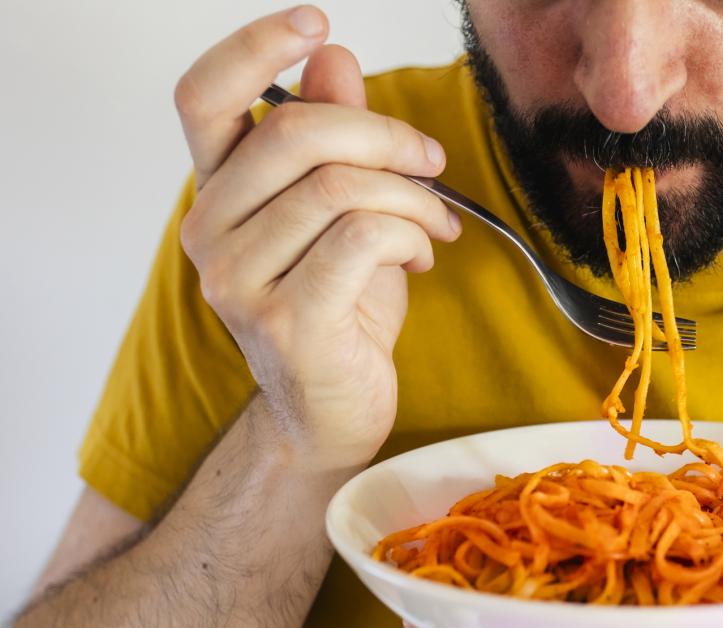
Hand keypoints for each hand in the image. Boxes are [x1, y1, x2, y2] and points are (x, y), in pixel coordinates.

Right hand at [174, 6, 461, 469]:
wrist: (333, 412)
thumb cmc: (339, 309)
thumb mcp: (341, 214)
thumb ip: (334, 140)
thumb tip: (332, 57)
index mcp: (218, 193)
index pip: (204, 98)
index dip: (255, 46)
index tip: (315, 20)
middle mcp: (211, 231)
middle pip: (296, 133)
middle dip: (387, 136)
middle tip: (431, 163)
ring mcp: (239, 279)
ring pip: (341, 186)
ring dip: (413, 197)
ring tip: (436, 225)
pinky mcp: (286, 319)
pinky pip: (364, 237)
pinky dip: (412, 235)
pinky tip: (423, 257)